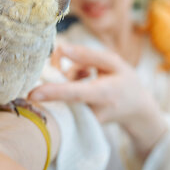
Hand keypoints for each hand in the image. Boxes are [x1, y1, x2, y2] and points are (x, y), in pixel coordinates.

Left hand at [29, 44, 167, 156]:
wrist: (136, 110)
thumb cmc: (125, 82)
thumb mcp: (114, 62)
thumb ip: (87, 55)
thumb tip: (61, 48)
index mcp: (104, 94)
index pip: (75, 93)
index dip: (54, 92)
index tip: (33, 94)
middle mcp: (92, 111)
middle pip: (63, 90)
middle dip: (58, 71)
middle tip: (68, 58)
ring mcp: (84, 120)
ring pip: (62, 92)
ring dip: (68, 76)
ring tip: (88, 72)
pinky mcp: (78, 122)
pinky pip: (63, 98)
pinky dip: (69, 85)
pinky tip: (84, 81)